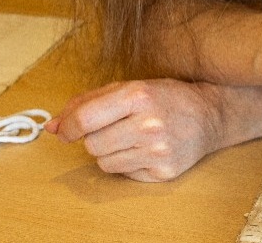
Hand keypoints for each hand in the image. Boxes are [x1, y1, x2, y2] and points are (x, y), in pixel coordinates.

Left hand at [48, 78, 230, 181]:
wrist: (210, 116)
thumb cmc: (165, 98)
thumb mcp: (128, 88)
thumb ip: (87, 103)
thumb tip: (52, 126)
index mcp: (138, 95)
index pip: (85, 119)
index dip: (67, 127)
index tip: (64, 130)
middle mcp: (149, 124)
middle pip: (92, 145)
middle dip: (94, 138)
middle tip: (113, 128)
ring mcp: (158, 151)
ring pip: (104, 163)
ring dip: (110, 152)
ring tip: (130, 138)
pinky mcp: (164, 171)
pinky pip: (124, 174)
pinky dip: (127, 163)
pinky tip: (145, 149)